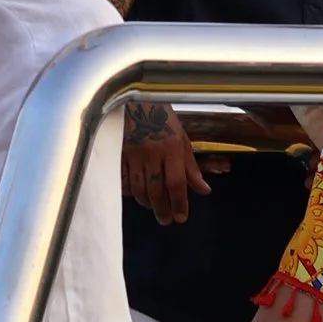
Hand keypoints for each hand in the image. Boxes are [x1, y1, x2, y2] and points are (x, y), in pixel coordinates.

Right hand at [121, 101, 213, 223]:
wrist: (136, 101)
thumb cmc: (162, 118)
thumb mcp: (182, 139)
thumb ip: (191, 167)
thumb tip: (204, 190)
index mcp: (171, 146)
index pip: (176, 182)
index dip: (180, 203)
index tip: (181, 217)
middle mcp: (152, 151)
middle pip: (157, 190)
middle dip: (162, 209)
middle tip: (166, 220)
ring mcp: (133, 153)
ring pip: (139, 189)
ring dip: (147, 203)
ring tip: (153, 207)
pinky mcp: (118, 154)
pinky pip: (123, 181)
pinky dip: (130, 192)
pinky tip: (136, 194)